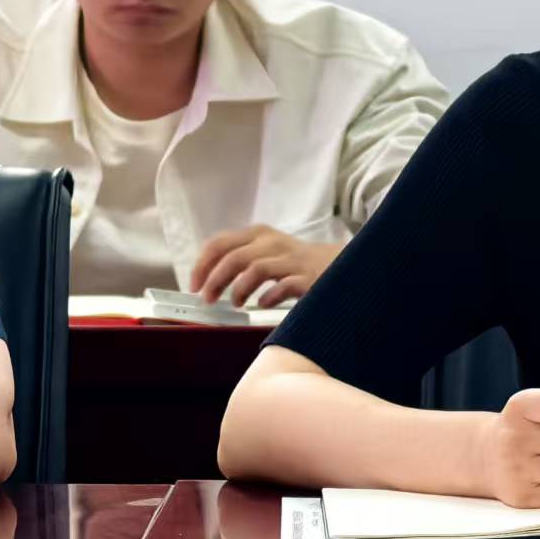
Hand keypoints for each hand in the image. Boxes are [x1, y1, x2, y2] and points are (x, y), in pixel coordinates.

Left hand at [191, 226, 341, 305]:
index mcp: (259, 234)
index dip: (202, 265)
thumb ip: (241, 259)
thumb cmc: (297, 264)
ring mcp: (292, 260)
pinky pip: (283, 286)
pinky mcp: (308, 277)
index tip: (194, 285)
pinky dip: (269, 296)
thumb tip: (207, 280)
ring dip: (239, 289)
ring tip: (236, 303)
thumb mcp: (267, 252)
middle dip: (215, 280)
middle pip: (233, 257)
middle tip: (208, 299)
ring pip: (255, 269)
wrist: (345, 265)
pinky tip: (264, 303)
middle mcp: (273, 243)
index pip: (219, 243)